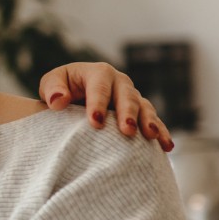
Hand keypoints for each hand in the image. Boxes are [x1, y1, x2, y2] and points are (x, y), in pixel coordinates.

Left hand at [38, 62, 173, 150]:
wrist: (74, 95)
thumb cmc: (61, 88)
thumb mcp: (51, 83)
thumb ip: (52, 90)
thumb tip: (58, 101)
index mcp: (98, 72)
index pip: (100, 86)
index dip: (98, 103)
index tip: (95, 122)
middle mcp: (119, 82)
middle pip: (127, 96)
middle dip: (128, 113)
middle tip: (127, 131)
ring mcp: (132, 97)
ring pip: (144, 107)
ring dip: (149, 122)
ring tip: (151, 136)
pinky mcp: (140, 113)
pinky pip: (153, 121)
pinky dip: (161, 132)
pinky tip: (167, 146)